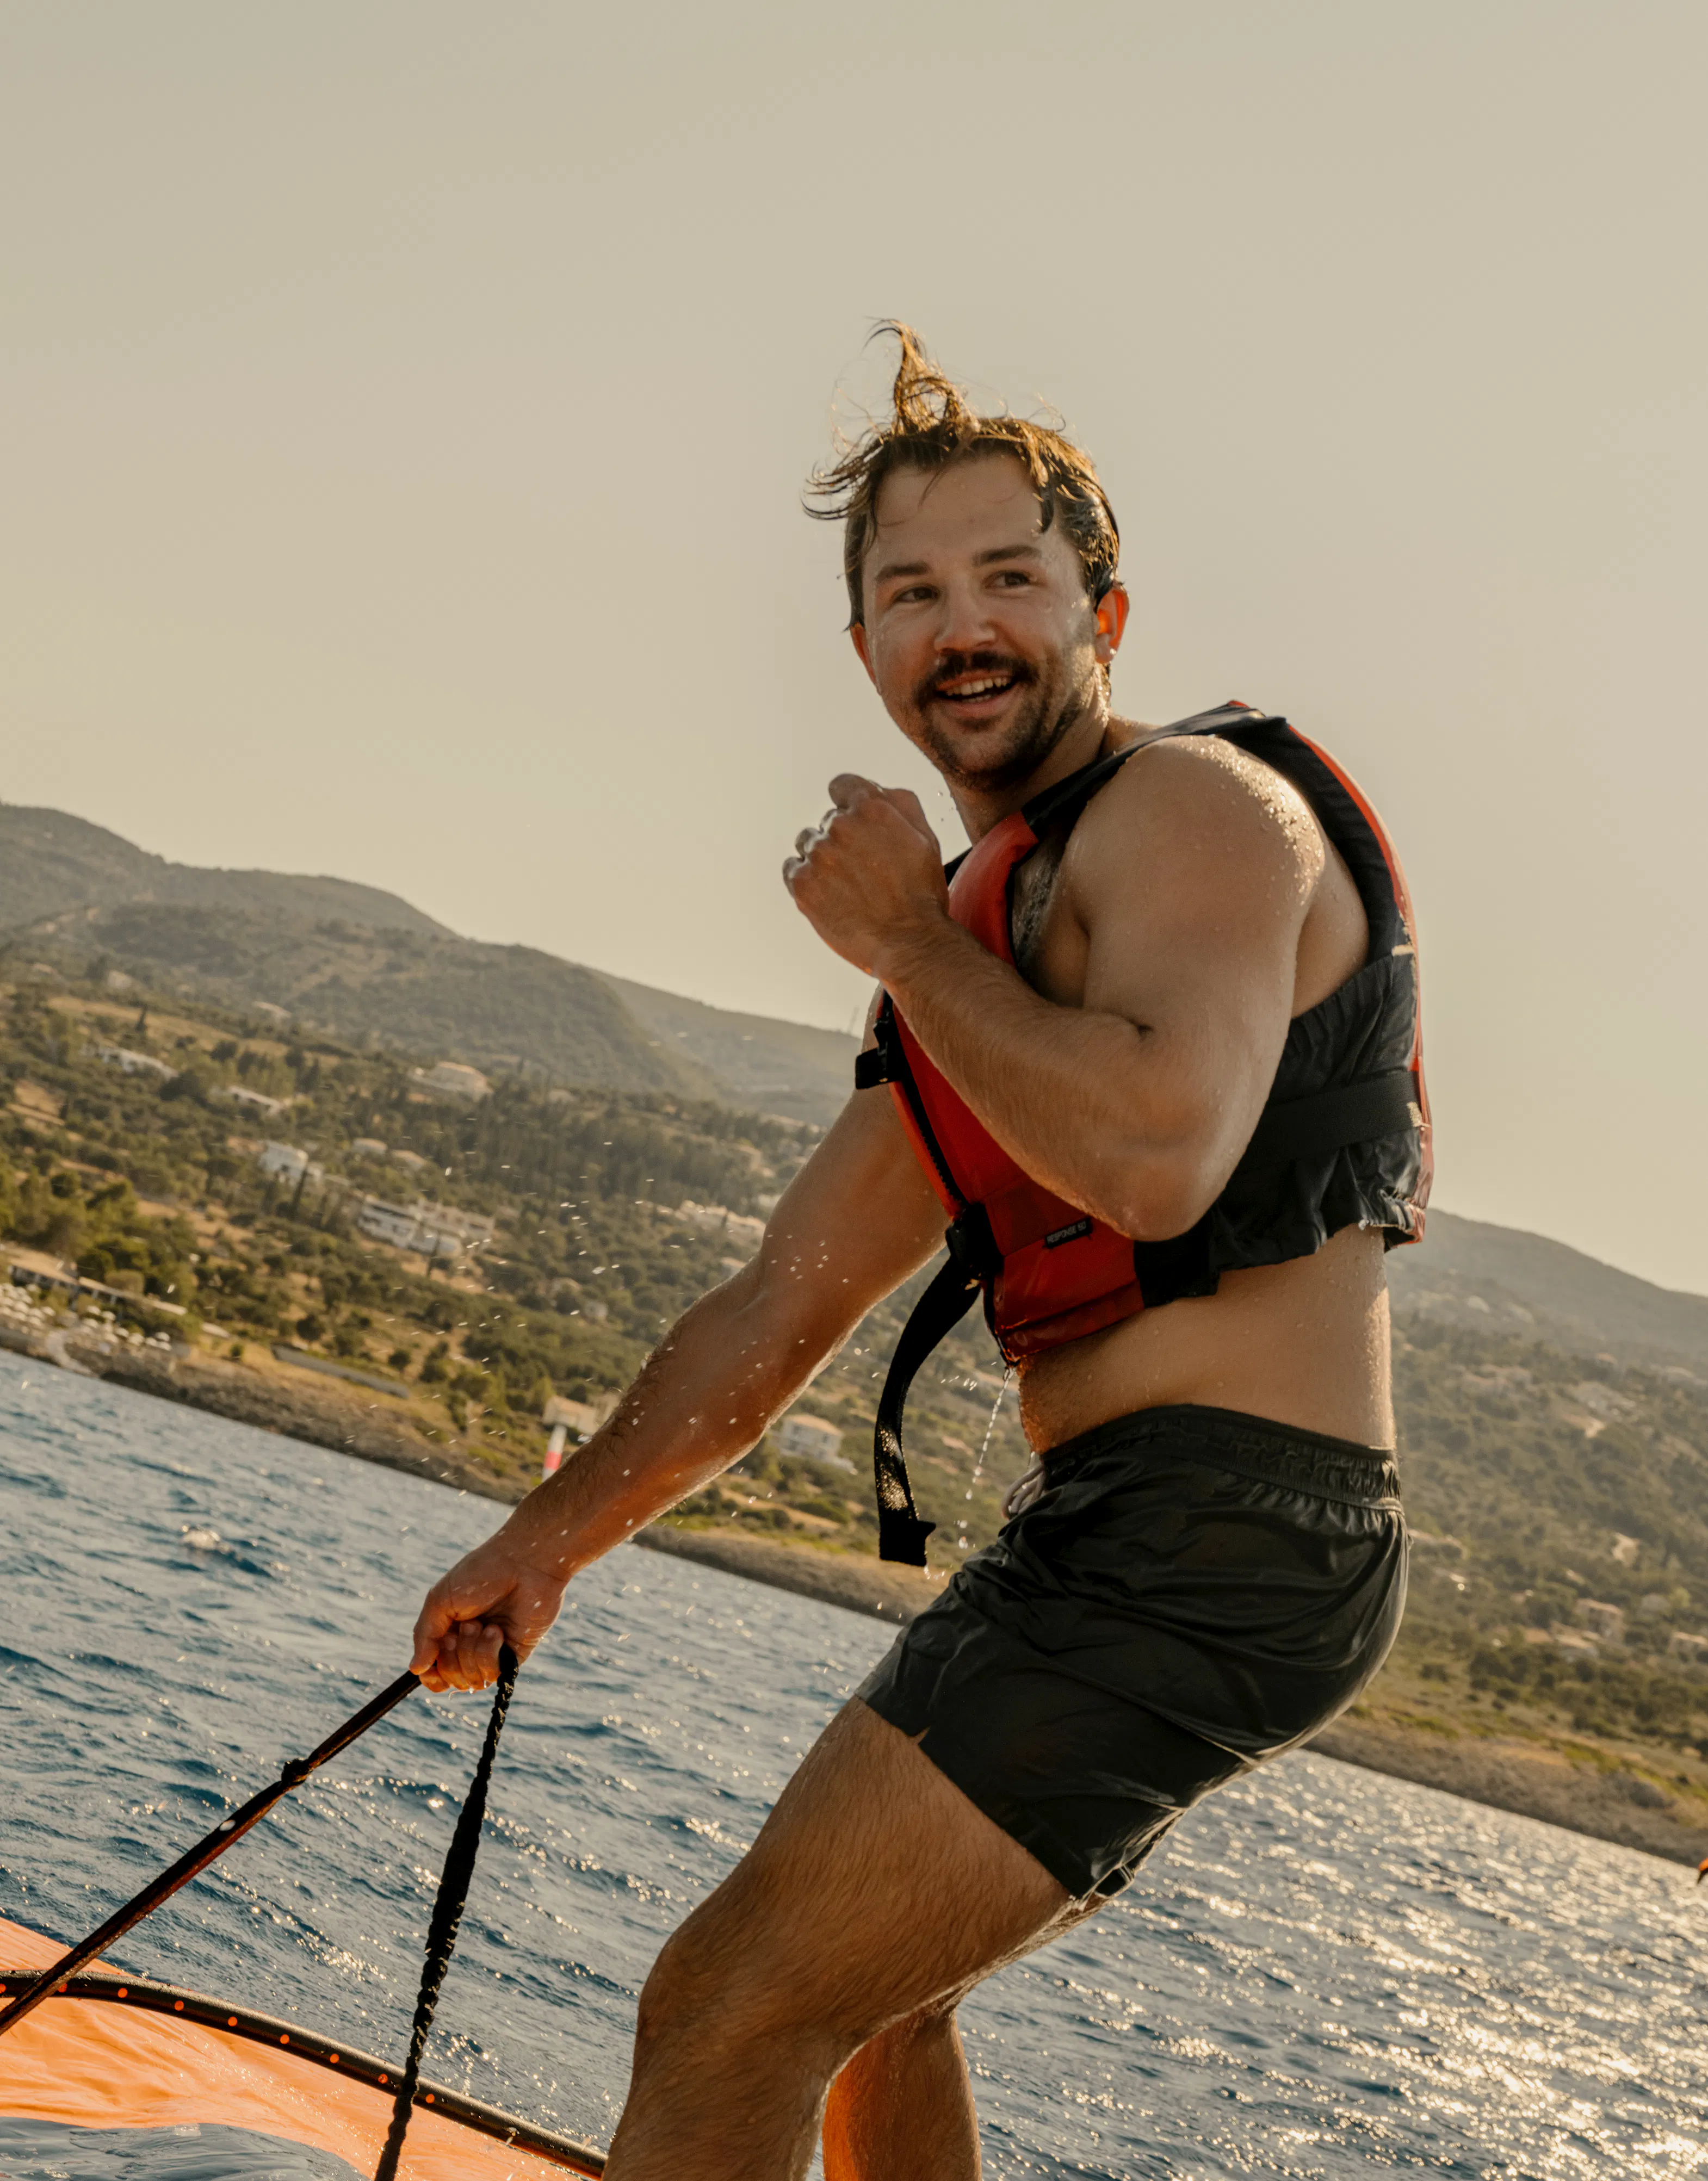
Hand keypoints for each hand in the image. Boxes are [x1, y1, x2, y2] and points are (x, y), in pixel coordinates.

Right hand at [410, 1524, 568, 1692]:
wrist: (522, 1563)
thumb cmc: (480, 1575)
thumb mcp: (440, 1601)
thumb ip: (425, 1636)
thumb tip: (415, 1669)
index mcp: (449, 1632)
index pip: (435, 1673)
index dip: (431, 1675)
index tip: (432, 1660)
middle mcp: (470, 1646)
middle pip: (451, 1679)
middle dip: (451, 1656)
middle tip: (465, 1626)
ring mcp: (493, 1652)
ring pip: (471, 1681)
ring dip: (471, 1652)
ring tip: (483, 1624)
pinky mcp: (514, 1655)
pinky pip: (493, 1674)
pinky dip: (489, 1653)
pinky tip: (497, 1631)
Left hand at [783, 774, 949, 977]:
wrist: (908, 942)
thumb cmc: (920, 893)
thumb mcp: (925, 837)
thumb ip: (899, 803)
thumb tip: (876, 790)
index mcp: (871, 809)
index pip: (842, 785)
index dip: (849, 803)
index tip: (855, 823)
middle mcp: (841, 826)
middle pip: (829, 820)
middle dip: (844, 839)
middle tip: (864, 869)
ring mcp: (819, 855)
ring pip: (808, 843)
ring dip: (823, 858)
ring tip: (847, 885)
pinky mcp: (802, 883)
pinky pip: (792, 868)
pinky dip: (806, 878)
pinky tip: (829, 895)